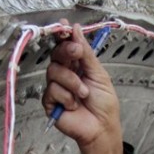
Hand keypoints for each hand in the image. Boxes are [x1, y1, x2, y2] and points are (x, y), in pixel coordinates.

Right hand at [43, 21, 123, 153]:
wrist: (102, 127)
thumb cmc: (104, 104)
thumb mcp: (99, 74)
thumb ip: (86, 53)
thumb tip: (76, 30)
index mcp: (77, 65)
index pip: (65, 45)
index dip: (63, 35)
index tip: (64, 26)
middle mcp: (65, 74)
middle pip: (56, 54)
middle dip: (67, 52)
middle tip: (77, 54)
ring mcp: (56, 87)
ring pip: (53, 71)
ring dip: (72, 82)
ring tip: (83, 94)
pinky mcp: (50, 102)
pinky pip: (52, 90)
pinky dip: (66, 97)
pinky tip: (73, 104)